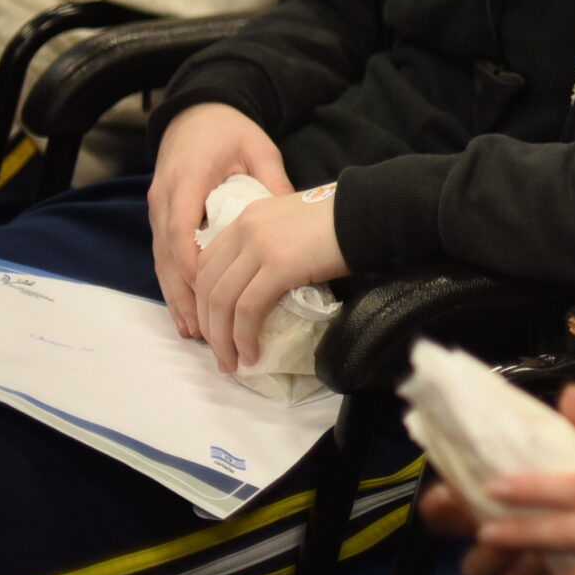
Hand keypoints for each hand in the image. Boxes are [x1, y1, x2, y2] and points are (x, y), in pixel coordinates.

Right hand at [150, 103, 291, 339]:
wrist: (195, 114)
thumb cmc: (230, 131)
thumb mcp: (259, 148)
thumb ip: (273, 180)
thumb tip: (294, 216)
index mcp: (188, 178)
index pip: (182, 228)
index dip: (192, 262)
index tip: (210, 292)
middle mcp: (165, 197)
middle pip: (168, 255)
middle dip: (185, 294)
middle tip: (205, 329)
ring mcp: (158, 209)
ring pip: (162, 262)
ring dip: (177, 298)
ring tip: (195, 332)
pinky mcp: (160, 218)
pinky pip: (164, 257)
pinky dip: (174, 285)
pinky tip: (185, 312)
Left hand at [191, 184, 345, 370]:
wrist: (371, 212)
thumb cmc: (345, 221)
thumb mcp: (295, 226)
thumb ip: (273, 246)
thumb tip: (268, 284)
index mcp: (247, 218)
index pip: (206, 263)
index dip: (203, 300)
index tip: (214, 325)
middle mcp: (245, 229)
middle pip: (206, 284)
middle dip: (207, 325)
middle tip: (219, 352)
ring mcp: (259, 246)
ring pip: (221, 300)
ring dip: (222, 339)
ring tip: (232, 362)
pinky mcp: (278, 266)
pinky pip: (247, 309)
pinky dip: (243, 337)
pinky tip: (252, 354)